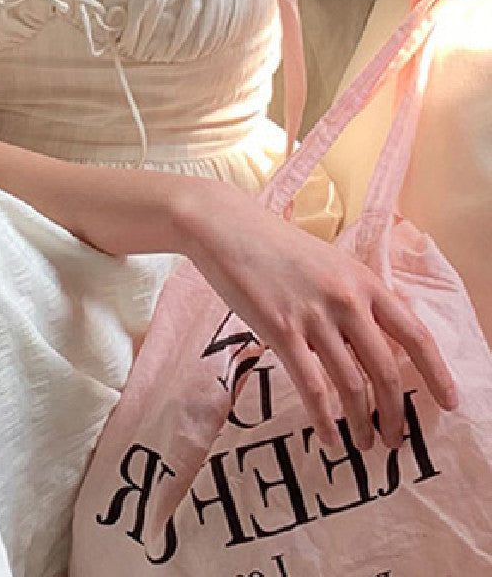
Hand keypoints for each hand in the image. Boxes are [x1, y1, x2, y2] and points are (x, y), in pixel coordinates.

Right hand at [180, 179, 459, 450]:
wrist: (225, 228)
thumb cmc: (273, 245)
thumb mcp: (327, 264)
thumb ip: (352, 298)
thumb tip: (371, 343)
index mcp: (363, 280)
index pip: (415, 334)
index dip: (436, 374)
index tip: (448, 404)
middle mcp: (345, 299)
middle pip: (385, 369)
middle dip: (395, 413)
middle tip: (395, 439)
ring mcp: (313, 315)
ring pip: (351, 384)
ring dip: (362, 422)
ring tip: (364, 445)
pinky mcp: (279, 329)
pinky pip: (312, 386)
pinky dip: (325, 420)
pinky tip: (330, 438)